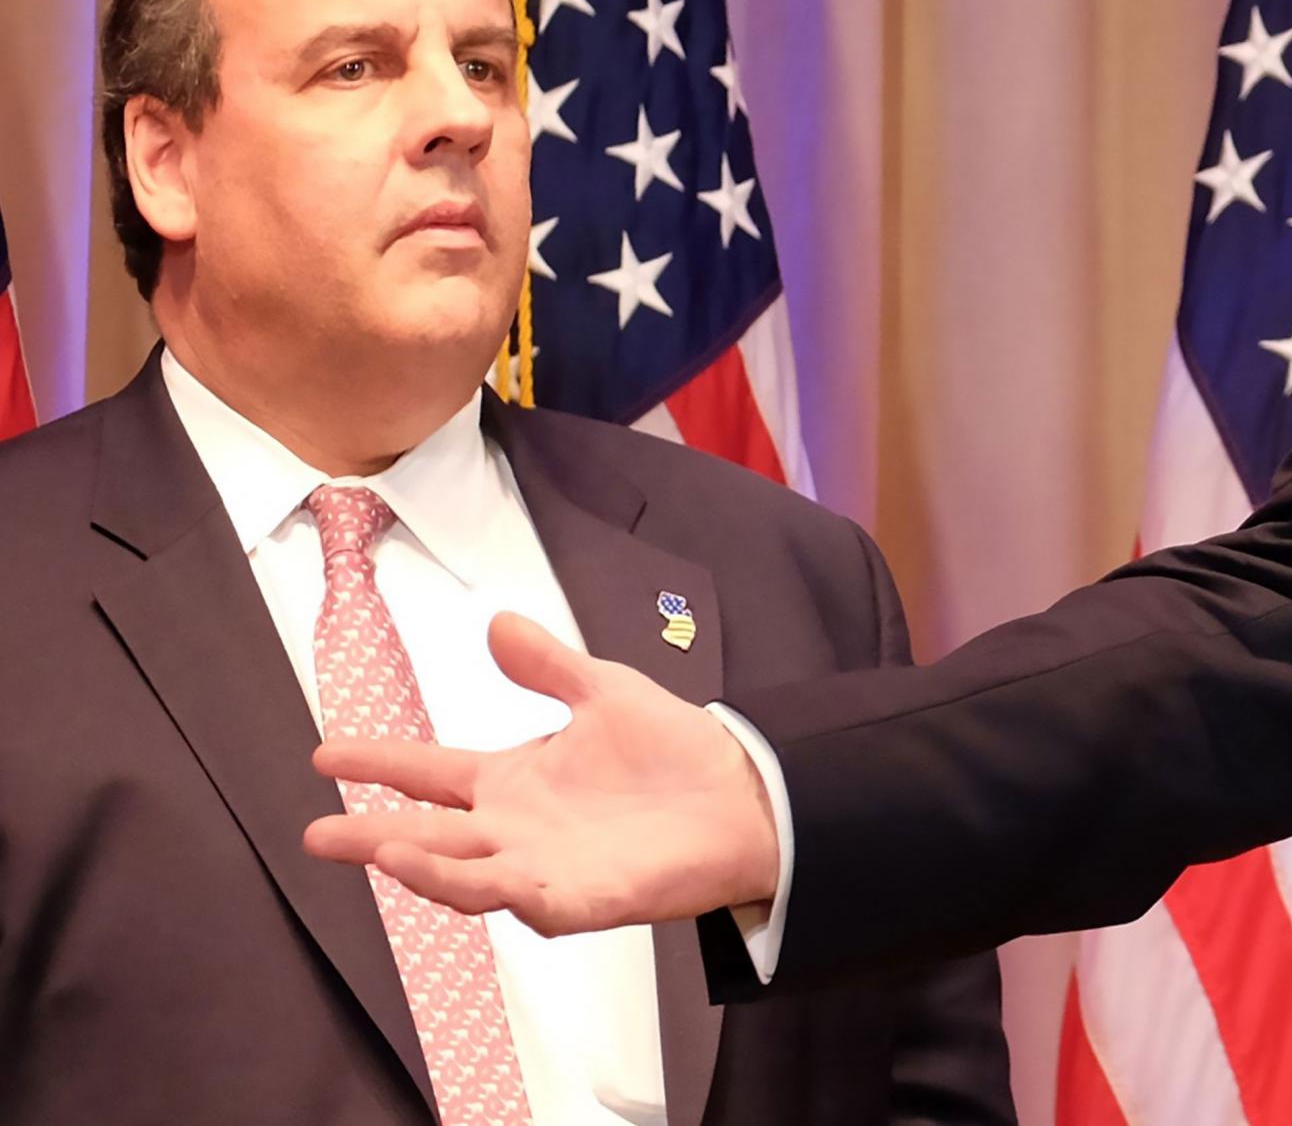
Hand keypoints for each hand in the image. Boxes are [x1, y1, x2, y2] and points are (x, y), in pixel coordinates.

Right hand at [303, 611, 781, 934]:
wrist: (741, 795)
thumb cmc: (672, 750)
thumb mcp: (604, 691)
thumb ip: (548, 665)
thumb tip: (497, 623)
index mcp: (513, 780)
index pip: (430, 772)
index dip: (379, 761)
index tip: (323, 753)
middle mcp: (514, 830)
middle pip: (428, 835)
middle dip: (372, 835)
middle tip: (317, 833)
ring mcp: (543, 867)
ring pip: (464, 875)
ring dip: (422, 865)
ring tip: (379, 850)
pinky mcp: (581, 897)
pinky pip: (524, 900)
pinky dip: (488, 891)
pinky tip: (461, 878)